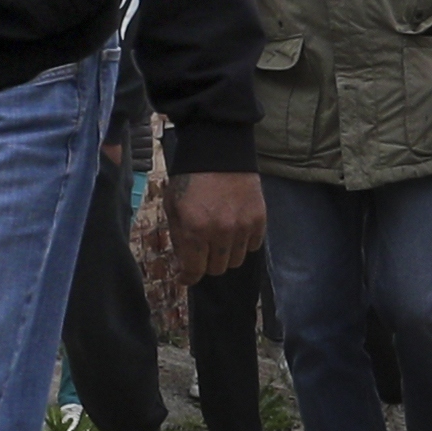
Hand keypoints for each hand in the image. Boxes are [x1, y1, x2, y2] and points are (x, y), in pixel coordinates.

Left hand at [149, 166, 266, 292]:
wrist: (218, 152)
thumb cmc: (190, 179)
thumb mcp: (172, 207)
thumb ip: (178, 237)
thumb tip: (183, 264)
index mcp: (194, 230)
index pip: (194, 270)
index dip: (188, 277)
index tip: (185, 277)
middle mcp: (220, 232)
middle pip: (217, 268)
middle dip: (206, 263)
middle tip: (202, 251)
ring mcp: (243, 227)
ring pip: (236, 260)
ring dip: (226, 254)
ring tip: (219, 238)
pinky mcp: (259, 219)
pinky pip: (253, 246)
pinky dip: (243, 243)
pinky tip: (235, 229)